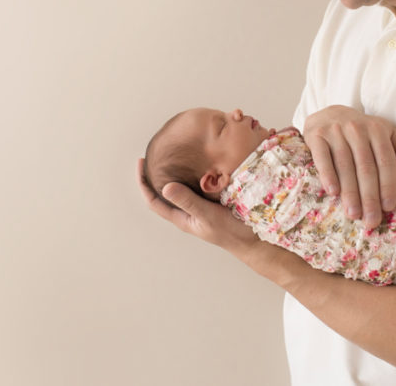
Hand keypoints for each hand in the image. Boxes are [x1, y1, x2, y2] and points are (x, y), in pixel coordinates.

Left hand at [136, 158, 258, 254]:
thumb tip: (166, 187)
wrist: (254, 241)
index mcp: (182, 218)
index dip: (143, 183)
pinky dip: (192, 174)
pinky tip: (197, 163)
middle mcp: (188, 212)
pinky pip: (197, 187)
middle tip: (154, 154)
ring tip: (173, 155)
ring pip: (181, 189)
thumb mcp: (208, 215)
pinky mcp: (213, 203)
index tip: (141, 162)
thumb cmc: (231, 232)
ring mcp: (200, 208)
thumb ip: (188, 201)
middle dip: (156, 175)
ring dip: (175, 173)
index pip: (154, 200)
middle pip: (164, 193)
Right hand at [303, 105, 395, 228]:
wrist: (327, 112)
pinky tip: (332, 192)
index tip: (389, 207)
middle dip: (369, 196)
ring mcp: (335, 131)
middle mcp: (357, 129)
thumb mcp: (383, 133)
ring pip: (345, 165)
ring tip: (353, 214)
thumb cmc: (360, 130)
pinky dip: (327, 175)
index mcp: (377, 130)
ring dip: (349, 192)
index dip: (388, 185)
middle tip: (371, 220)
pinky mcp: (316, 135)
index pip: (385, 160)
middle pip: (365, 167)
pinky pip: (322, 157)